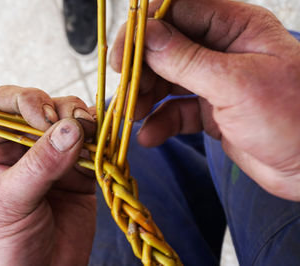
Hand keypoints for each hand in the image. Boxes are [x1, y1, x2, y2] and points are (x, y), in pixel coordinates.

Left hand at [0, 86, 96, 264]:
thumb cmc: (3, 246)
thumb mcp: (9, 202)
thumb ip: (40, 164)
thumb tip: (70, 128)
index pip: (4, 106)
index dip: (25, 101)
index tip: (44, 117)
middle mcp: (25, 149)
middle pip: (45, 108)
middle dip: (62, 111)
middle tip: (76, 126)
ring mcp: (56, 160)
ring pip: (74, 123)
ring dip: (86, 122)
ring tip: (90, 136)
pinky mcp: (82, 175)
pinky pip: (96, 148)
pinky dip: (104, 142)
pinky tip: (104, 147)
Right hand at [110, 0, 299, 200]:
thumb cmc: (294, 119)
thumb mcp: (235, 84)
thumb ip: (186, 60)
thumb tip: (146, 35)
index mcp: (235, 27)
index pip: (178, 11)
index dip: (145, 28)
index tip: (124, 55)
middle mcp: (221, 50)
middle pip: (166, 47)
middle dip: (143, 69)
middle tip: (127, 92)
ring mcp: (214, 81)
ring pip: (167, 79)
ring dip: (146, 97)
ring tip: (133, 116)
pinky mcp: (211, 110)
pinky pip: (176, 110)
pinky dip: (160, 122)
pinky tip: (149, 135)